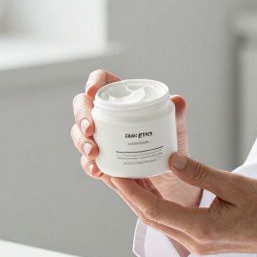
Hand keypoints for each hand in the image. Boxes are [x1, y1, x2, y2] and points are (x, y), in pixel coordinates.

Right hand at [70, 69, 201, 208]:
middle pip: (82, 106)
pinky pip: (87, 160)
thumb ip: (176, 114)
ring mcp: (99, 137)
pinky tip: (97, 170)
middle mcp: (106, 115)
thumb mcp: (175, 128)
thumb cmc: (170, 143)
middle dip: (81, 117)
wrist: (171, 175)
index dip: (93, 82)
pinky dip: (89, 165)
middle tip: (90, 130)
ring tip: (94, 153)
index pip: (102, 81)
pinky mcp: (99, 159)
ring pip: (79, 134)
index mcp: (122, 98)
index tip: (91, 92)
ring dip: (81, 142)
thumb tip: (178, 101)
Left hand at [108, 155, 256, 256]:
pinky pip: (172, 221)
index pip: (154, 210)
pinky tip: (153, 188)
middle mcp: (195, 241)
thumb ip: (200, 172)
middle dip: (128, 195)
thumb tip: (170, 158)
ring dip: (141, 200)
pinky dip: (158, 205)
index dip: (130, 191)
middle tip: (112, 170)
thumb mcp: (235, 184)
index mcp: (201, 229)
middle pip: (150, 217)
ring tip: (127, 176)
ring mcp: (198, 243)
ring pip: (160, 221)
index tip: (115, 173)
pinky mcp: (203, 238)